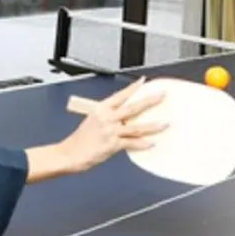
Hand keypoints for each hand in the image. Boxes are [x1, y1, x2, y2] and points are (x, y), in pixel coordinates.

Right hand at [24, 78, 166, 183]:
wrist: (69, 154)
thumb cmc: (79, 141)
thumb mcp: (91, 122)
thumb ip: (107, 119)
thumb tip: (122, 120)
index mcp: (101, 109)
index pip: (120, 95)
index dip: (133, 88)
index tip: (143, 81)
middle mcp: (107, 118)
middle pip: (133, 107)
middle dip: (150, 100)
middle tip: (162, 95)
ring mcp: (111, 131)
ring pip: (137, 126)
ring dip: (153, 125)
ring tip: (165, 123)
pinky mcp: (112, 145)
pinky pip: (132, 143)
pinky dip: (143, 144)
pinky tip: (152, 143)